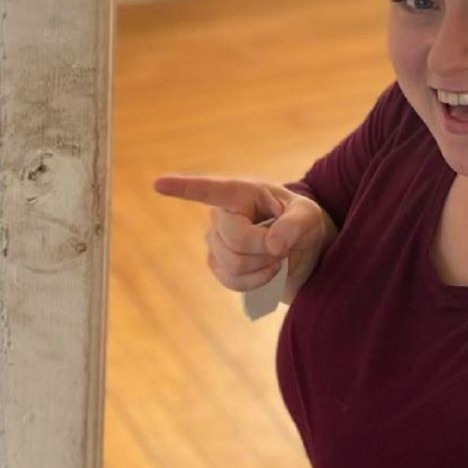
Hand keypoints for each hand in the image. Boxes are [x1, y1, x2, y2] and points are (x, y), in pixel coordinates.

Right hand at [152, 174, 333, 303]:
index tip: (158, 184)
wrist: (302, 252)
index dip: (184, 188)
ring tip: (278, 258)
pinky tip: (268, 273)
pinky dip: (257, 282)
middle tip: (284, 247)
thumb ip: (296, 224)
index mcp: (241, 193)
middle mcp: (221, 215)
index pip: (210, 190)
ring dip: (265, 267)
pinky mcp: (218, 265)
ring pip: (234, 264)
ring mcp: (215, 242)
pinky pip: (232, 282)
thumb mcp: (310, 216)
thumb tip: (274, 244)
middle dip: (266, 250)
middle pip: (235, 241)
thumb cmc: (303, 224)